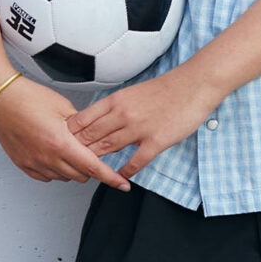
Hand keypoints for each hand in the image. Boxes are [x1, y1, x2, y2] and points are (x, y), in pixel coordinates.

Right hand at [0, 75, 129, 188]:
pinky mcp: (24, 165)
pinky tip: (58, 156)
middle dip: (92, 168)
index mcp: (60, 143)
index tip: (122, 184)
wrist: (3, 101)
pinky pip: (47, 177)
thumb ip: (82, 125)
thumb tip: (94, 133)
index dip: (110, 177)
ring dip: (74, 169)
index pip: (92, 167)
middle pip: (81, 175)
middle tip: (94, 153)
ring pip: (64, 177)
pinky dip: (57, 170)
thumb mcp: (64, 107)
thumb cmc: (29, 99)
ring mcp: (34, 163)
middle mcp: (47, 157)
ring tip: (73, 150)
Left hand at [67, 67, 217, 179]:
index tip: (64, 144)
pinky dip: (124, 172)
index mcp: (117, 100)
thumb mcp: (135, 92)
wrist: (195, 84)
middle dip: (77, 151)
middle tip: (70, 163)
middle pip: (90, 137)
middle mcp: (124, 114)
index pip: (82, 120)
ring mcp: (139, 128)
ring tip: (90, 172)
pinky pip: (134, 162)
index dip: (69, 134)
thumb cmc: (168, 88)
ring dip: (97, 162)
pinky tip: (120, 177)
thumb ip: (117, 107)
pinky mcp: (156, 141)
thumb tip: (100, 120)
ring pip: (108, 149)